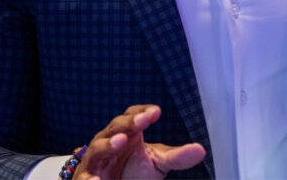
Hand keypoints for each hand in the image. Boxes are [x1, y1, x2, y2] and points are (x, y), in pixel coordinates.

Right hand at [75, 104, 205, 179]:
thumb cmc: (134, 172)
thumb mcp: (158, 164)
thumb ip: (177, 157)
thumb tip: (200, 150)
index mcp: (127, 133)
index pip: (132, 116)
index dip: (141, 112)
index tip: (156, 112)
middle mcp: (109, 141)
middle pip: (115, 126)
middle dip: (128, 122)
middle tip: (142, 120)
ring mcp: (96, 160)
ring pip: (98, 147)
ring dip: (109, 143)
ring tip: (121, 141)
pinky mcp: (86, 178)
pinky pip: (85, 176)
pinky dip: (89, 178)